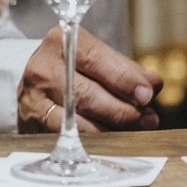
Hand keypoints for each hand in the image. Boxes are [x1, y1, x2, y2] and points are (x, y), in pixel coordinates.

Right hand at [16, 27, 161, 132]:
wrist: (38, 84)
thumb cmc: (76, 69)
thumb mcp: (99, 59)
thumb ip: (126, 70)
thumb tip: (153, 84)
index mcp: (62, 41)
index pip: (95, 60)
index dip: (123, 80)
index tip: (146, 95)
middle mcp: (42, 68)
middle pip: (85, 95)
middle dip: (122, 111)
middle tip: (148, 119)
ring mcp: (34, 99)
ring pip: (76, 122)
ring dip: (112, 131)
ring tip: (136, 131)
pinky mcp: (33, 125)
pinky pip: (67, 140)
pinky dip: (94, 144)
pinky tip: (112, 143)